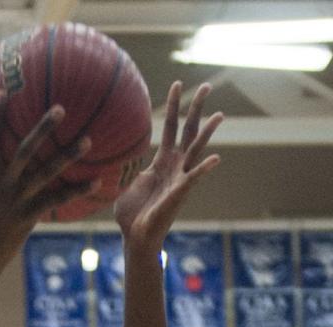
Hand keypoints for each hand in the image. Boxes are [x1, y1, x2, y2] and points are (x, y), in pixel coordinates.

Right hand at [0, 93, 100, 276]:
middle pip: (24, 150)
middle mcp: (3, 184)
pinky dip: (77, 191)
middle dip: (43, 128)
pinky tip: (97, 182)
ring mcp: (17, 200)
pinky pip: (57, 201)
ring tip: (88, 140)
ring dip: (68, 156)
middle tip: (62, 108)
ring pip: (46, 173)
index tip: (3, 92)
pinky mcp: (29, 217)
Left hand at [113, 82, 222, 251]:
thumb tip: (113, 151)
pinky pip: (194, 179)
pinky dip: (204, 169)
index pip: (171, 127)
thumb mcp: (124, 182)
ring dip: (208, 132)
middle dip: (196, 108)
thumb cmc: (130, 213)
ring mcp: (179, 179)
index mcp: (162, 162)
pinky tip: (217, 158)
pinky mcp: (179, 193)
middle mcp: (175, 166)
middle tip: (206, 85)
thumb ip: (125, 165)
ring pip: (196, 150)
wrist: (135, 237)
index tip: (177, 84)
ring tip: (220, 114)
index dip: (173, 106)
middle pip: (189, 131)